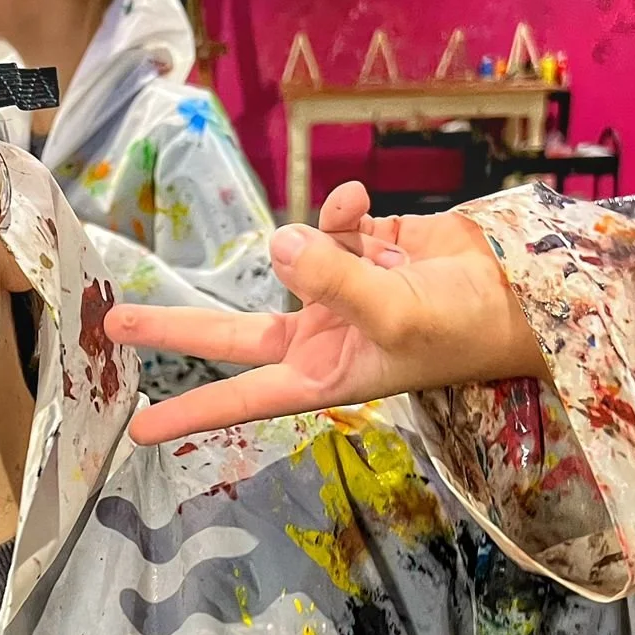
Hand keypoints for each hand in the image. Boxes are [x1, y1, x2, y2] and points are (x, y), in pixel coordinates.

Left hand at [105, 180, 545, 446]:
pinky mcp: (360, 248)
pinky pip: (330, 221)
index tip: (138, 431)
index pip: (241, 399)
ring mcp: (337, 292)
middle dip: (178, 327)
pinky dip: (341, 209)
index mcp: (321, 375)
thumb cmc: (463, 330)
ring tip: (353, 225)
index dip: (191, 415)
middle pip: (232, 336)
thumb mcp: (395, 316)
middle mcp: (320, 337)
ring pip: (293, 257)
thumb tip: (280, 244)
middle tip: (114, 325)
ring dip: (313, 238)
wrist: (521, 292)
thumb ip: (333, 279)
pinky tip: (361, 203)